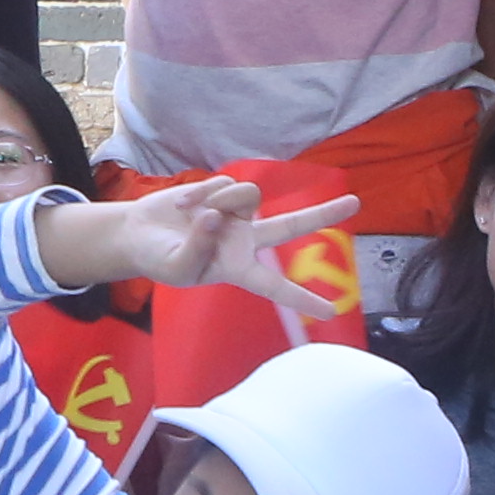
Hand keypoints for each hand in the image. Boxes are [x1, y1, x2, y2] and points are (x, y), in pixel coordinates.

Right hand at [46, 177, 362, 331]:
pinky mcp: (223, 192)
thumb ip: (196, 249)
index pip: (274, 286)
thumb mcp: (175, 268)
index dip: (301, 299)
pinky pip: (224, 183)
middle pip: (292, 225)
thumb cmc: (158, 260)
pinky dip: (201, 192)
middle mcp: (245, 240)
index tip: (331, 311)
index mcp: (238, 269)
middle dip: (323, 214)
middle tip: (356, 202)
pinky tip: (185, 204)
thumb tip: (217, 218)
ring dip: (219, 200)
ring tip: (193, 213)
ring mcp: (236, 214)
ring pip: (247, 195)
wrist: (138, 234)